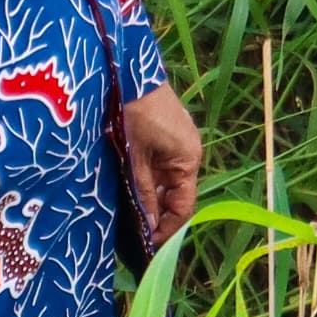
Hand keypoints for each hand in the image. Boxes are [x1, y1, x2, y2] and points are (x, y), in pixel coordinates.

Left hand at [120, 82, 203, 249]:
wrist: (127, 71)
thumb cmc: (133, 114)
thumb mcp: (135, 157)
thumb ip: (144, 192)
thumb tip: (150, 226)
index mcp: (188, 159)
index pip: (184, 206)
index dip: (168, 229)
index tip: (147, 245)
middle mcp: (189, 153)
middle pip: (177, 195)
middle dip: (158, 215)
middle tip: (135, 233)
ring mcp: (179, 143)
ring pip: (167, 182)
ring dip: (151, 198)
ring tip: (130, 214)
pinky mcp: (166, 135)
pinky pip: (161, 167)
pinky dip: (149, 180)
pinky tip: (131, 187)